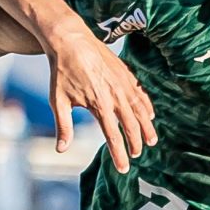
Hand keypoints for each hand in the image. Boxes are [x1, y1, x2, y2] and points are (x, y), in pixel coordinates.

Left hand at [41, 25, 156, 172]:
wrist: (70, 40)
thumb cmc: (61, 72)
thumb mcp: (58, 101)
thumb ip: (63, 127)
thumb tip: (61, 149)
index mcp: (98, 105)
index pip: (113, 136)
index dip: (119, 155)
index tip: (123, 169)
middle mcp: (115, 96)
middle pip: (131, 125)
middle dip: (135, 143)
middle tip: (136, 156)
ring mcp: (123, 83)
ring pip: (140, 110)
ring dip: (147, 127)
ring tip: (151, 141)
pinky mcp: (126, 73)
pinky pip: (140, 93)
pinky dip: (147, 106)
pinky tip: (150, 115)